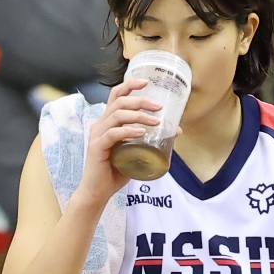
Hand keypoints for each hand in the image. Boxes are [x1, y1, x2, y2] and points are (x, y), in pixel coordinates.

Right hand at [73, 78, 163, 210]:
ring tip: (155, 121)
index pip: (116, 95)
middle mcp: (100, 124)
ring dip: (138, 115)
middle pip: (119, 101)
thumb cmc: (116, 172)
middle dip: (141, 100)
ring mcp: (97, 135)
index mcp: (107, 122)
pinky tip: (141, 133)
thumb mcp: (135, 152)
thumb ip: (150, 140)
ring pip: (117, 115)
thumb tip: (175, 132)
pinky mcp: (98, 147)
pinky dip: (128, 131)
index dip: (130, 85)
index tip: (147, 82)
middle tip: (159, 106)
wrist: (98, 192)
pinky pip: (113, 133)